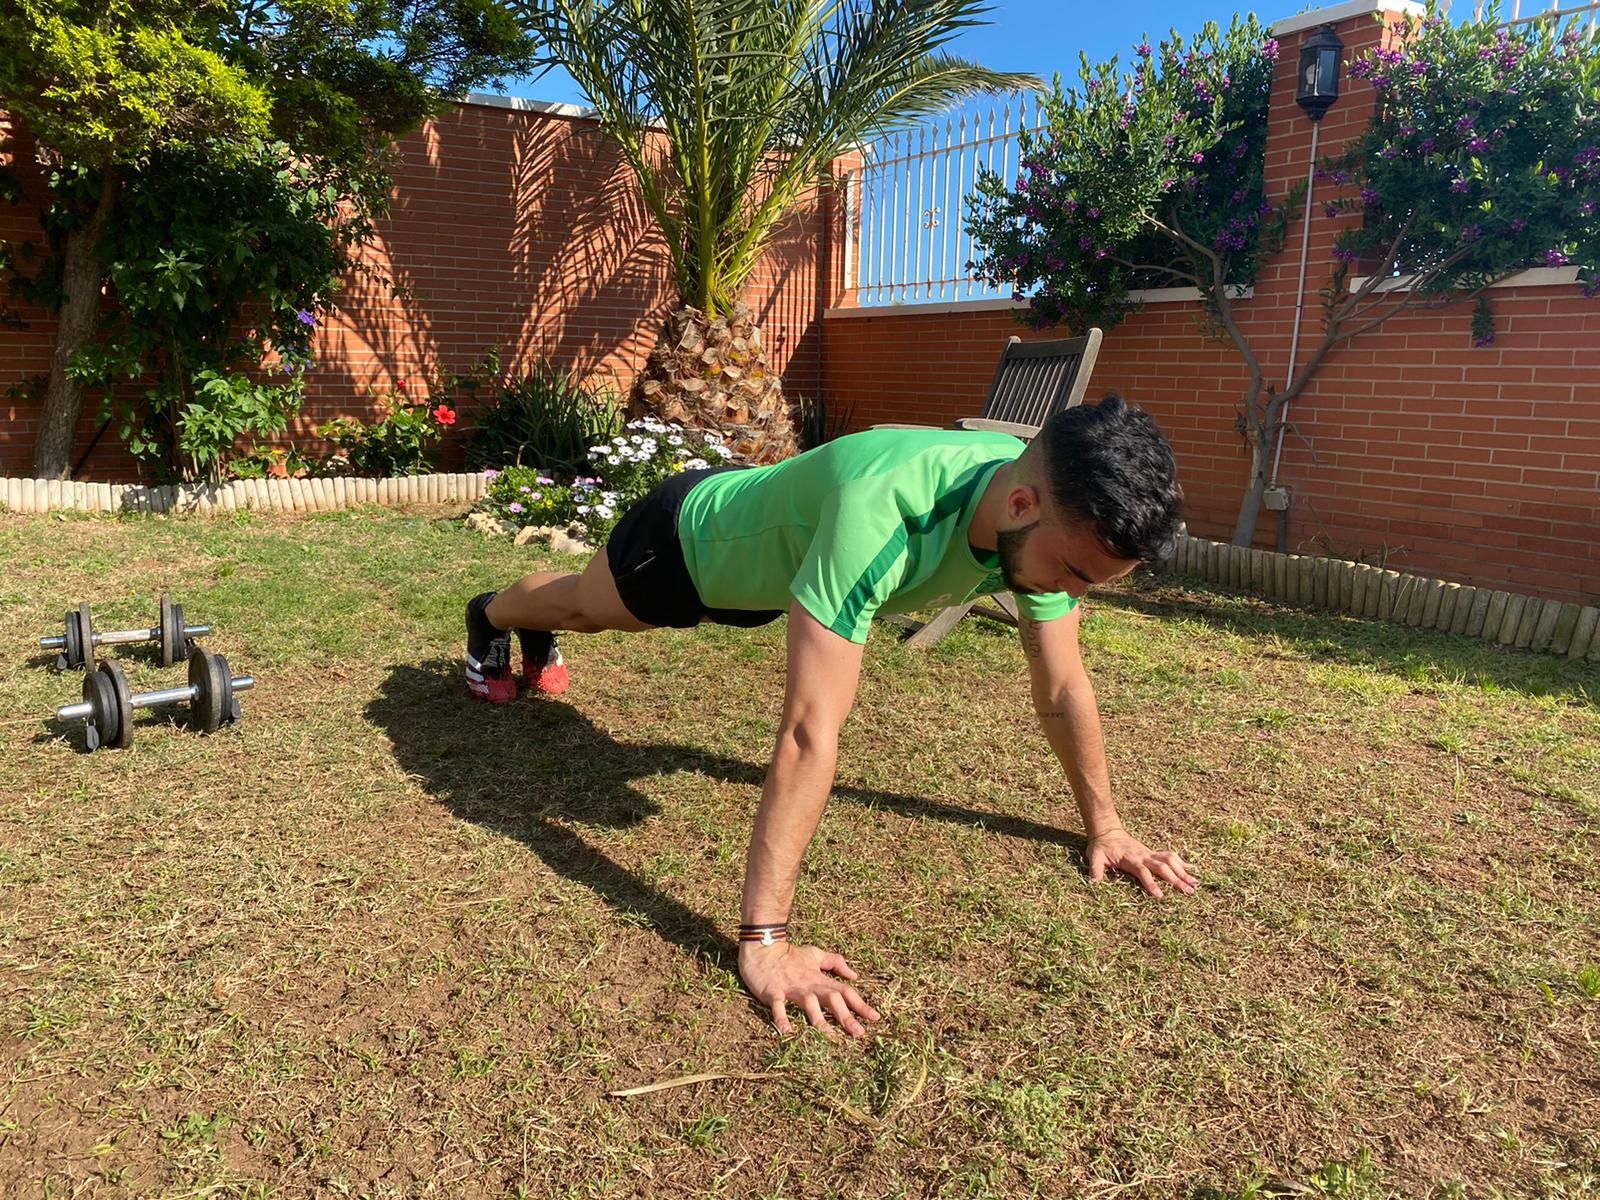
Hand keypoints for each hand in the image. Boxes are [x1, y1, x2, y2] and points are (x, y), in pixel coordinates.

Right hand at [739, 941, 880, 1037]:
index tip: (875, 1018)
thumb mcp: (815, 954)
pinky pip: (778, 1007)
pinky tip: (788, 1032)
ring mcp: (791, 988)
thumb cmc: (789, 954)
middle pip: (831, 999)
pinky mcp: (773, 992)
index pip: (845, 991)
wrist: (762, 945)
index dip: (860, 1005)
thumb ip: (835, 962)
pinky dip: (782, 1018)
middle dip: (845, 1016)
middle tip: (859, 1033)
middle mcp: (809, 985)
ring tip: (831, 1038)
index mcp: (819, 979)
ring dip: (820, 1021)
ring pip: (809, 1005)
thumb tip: (855, 975)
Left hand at [1086, 828, 1198, 897]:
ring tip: (1196, 884)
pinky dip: (1182, 863)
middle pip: (1163, 867)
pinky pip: (1170, 856)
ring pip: (1171, 861)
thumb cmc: (1101, 847)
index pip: (1144, 872)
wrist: (1107, 832)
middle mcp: (1144, 856)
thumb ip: (1095, 868)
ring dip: (1183, 872)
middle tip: (1189, 892)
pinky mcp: (1153, 853)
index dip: (1151, 884)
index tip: (1160, 896)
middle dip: (1176, 880)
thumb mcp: (1095, 856)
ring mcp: (1150, 853)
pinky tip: (1192, 871)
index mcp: (1131, 859)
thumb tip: (1094, 883)